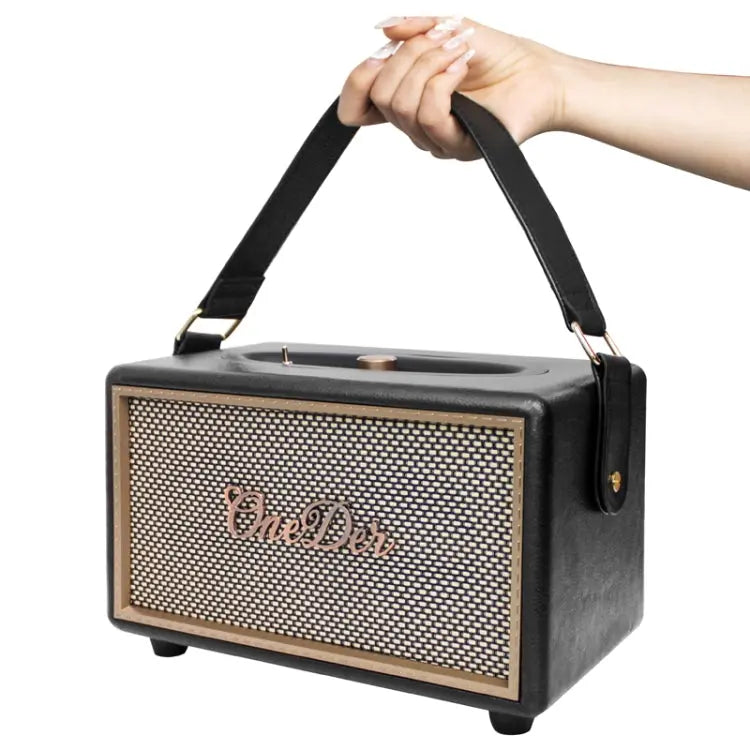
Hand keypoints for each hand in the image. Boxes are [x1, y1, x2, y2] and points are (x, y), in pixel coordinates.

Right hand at [338, 16, 566, 159]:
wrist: (539, 73)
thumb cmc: (498, 55)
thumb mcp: (448, 29)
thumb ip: (413, 29)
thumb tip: (381, 28)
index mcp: (405, 98)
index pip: (357, 106)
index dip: (357, 81)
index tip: (380, 52)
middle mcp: (415, 123)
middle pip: (381, 96)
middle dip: (407, 56)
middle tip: (442, 37)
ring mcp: (435, 138)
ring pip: (402, 105)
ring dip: (429, 64)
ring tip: (459, 48)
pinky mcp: (457, 146)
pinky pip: (430, 116)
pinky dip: (442, 82)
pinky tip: (461, 66)